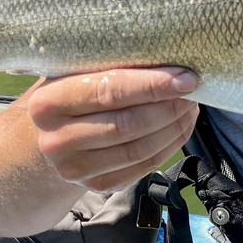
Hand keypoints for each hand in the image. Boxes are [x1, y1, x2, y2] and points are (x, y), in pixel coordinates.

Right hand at [26, 67, 199, 192]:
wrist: (48, 136)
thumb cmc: (72, 92)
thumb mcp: (76, 71)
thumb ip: (109, 64)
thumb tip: (169, 55)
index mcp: (48, 103)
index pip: (109, 92)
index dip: (152, 85)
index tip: (186, 77)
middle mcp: (56, 140)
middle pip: (127, 124)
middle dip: (169, 106)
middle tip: (194, 88)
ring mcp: (75, 169)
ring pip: (139, 149)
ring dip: (174, 126)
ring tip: (191, 104)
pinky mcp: (96, 187)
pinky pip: (143, 166)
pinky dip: (170, 145)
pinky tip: (181, 125)